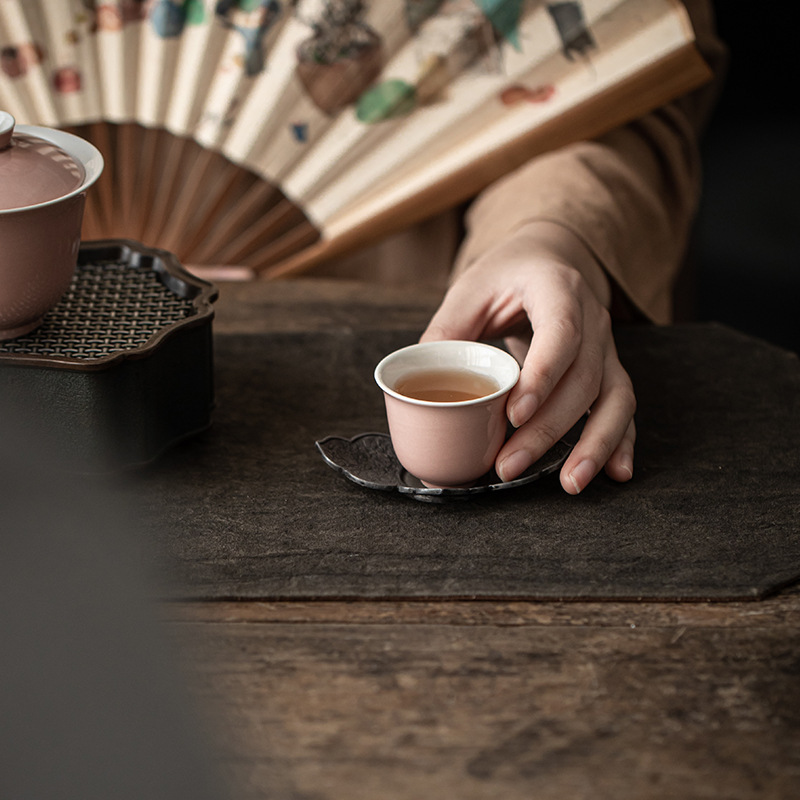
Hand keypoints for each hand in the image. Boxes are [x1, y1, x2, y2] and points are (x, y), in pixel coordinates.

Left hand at [421, 221, 635, 493]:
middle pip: (582, 378)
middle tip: (509, 465)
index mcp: (557, 288)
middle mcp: (592, 317)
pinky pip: (623, 406)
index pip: (560, 333)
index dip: (541, 376)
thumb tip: (423, 384)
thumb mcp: (469, 289)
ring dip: (593, 444)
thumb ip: (446, 331)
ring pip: (613, 397)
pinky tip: (616, 472)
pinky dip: (620, 440)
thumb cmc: (505, 274)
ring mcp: (607, 346)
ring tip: (569, 482)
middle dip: (547, 429)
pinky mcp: (610, 369)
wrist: (548, 257)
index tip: (513, 415)